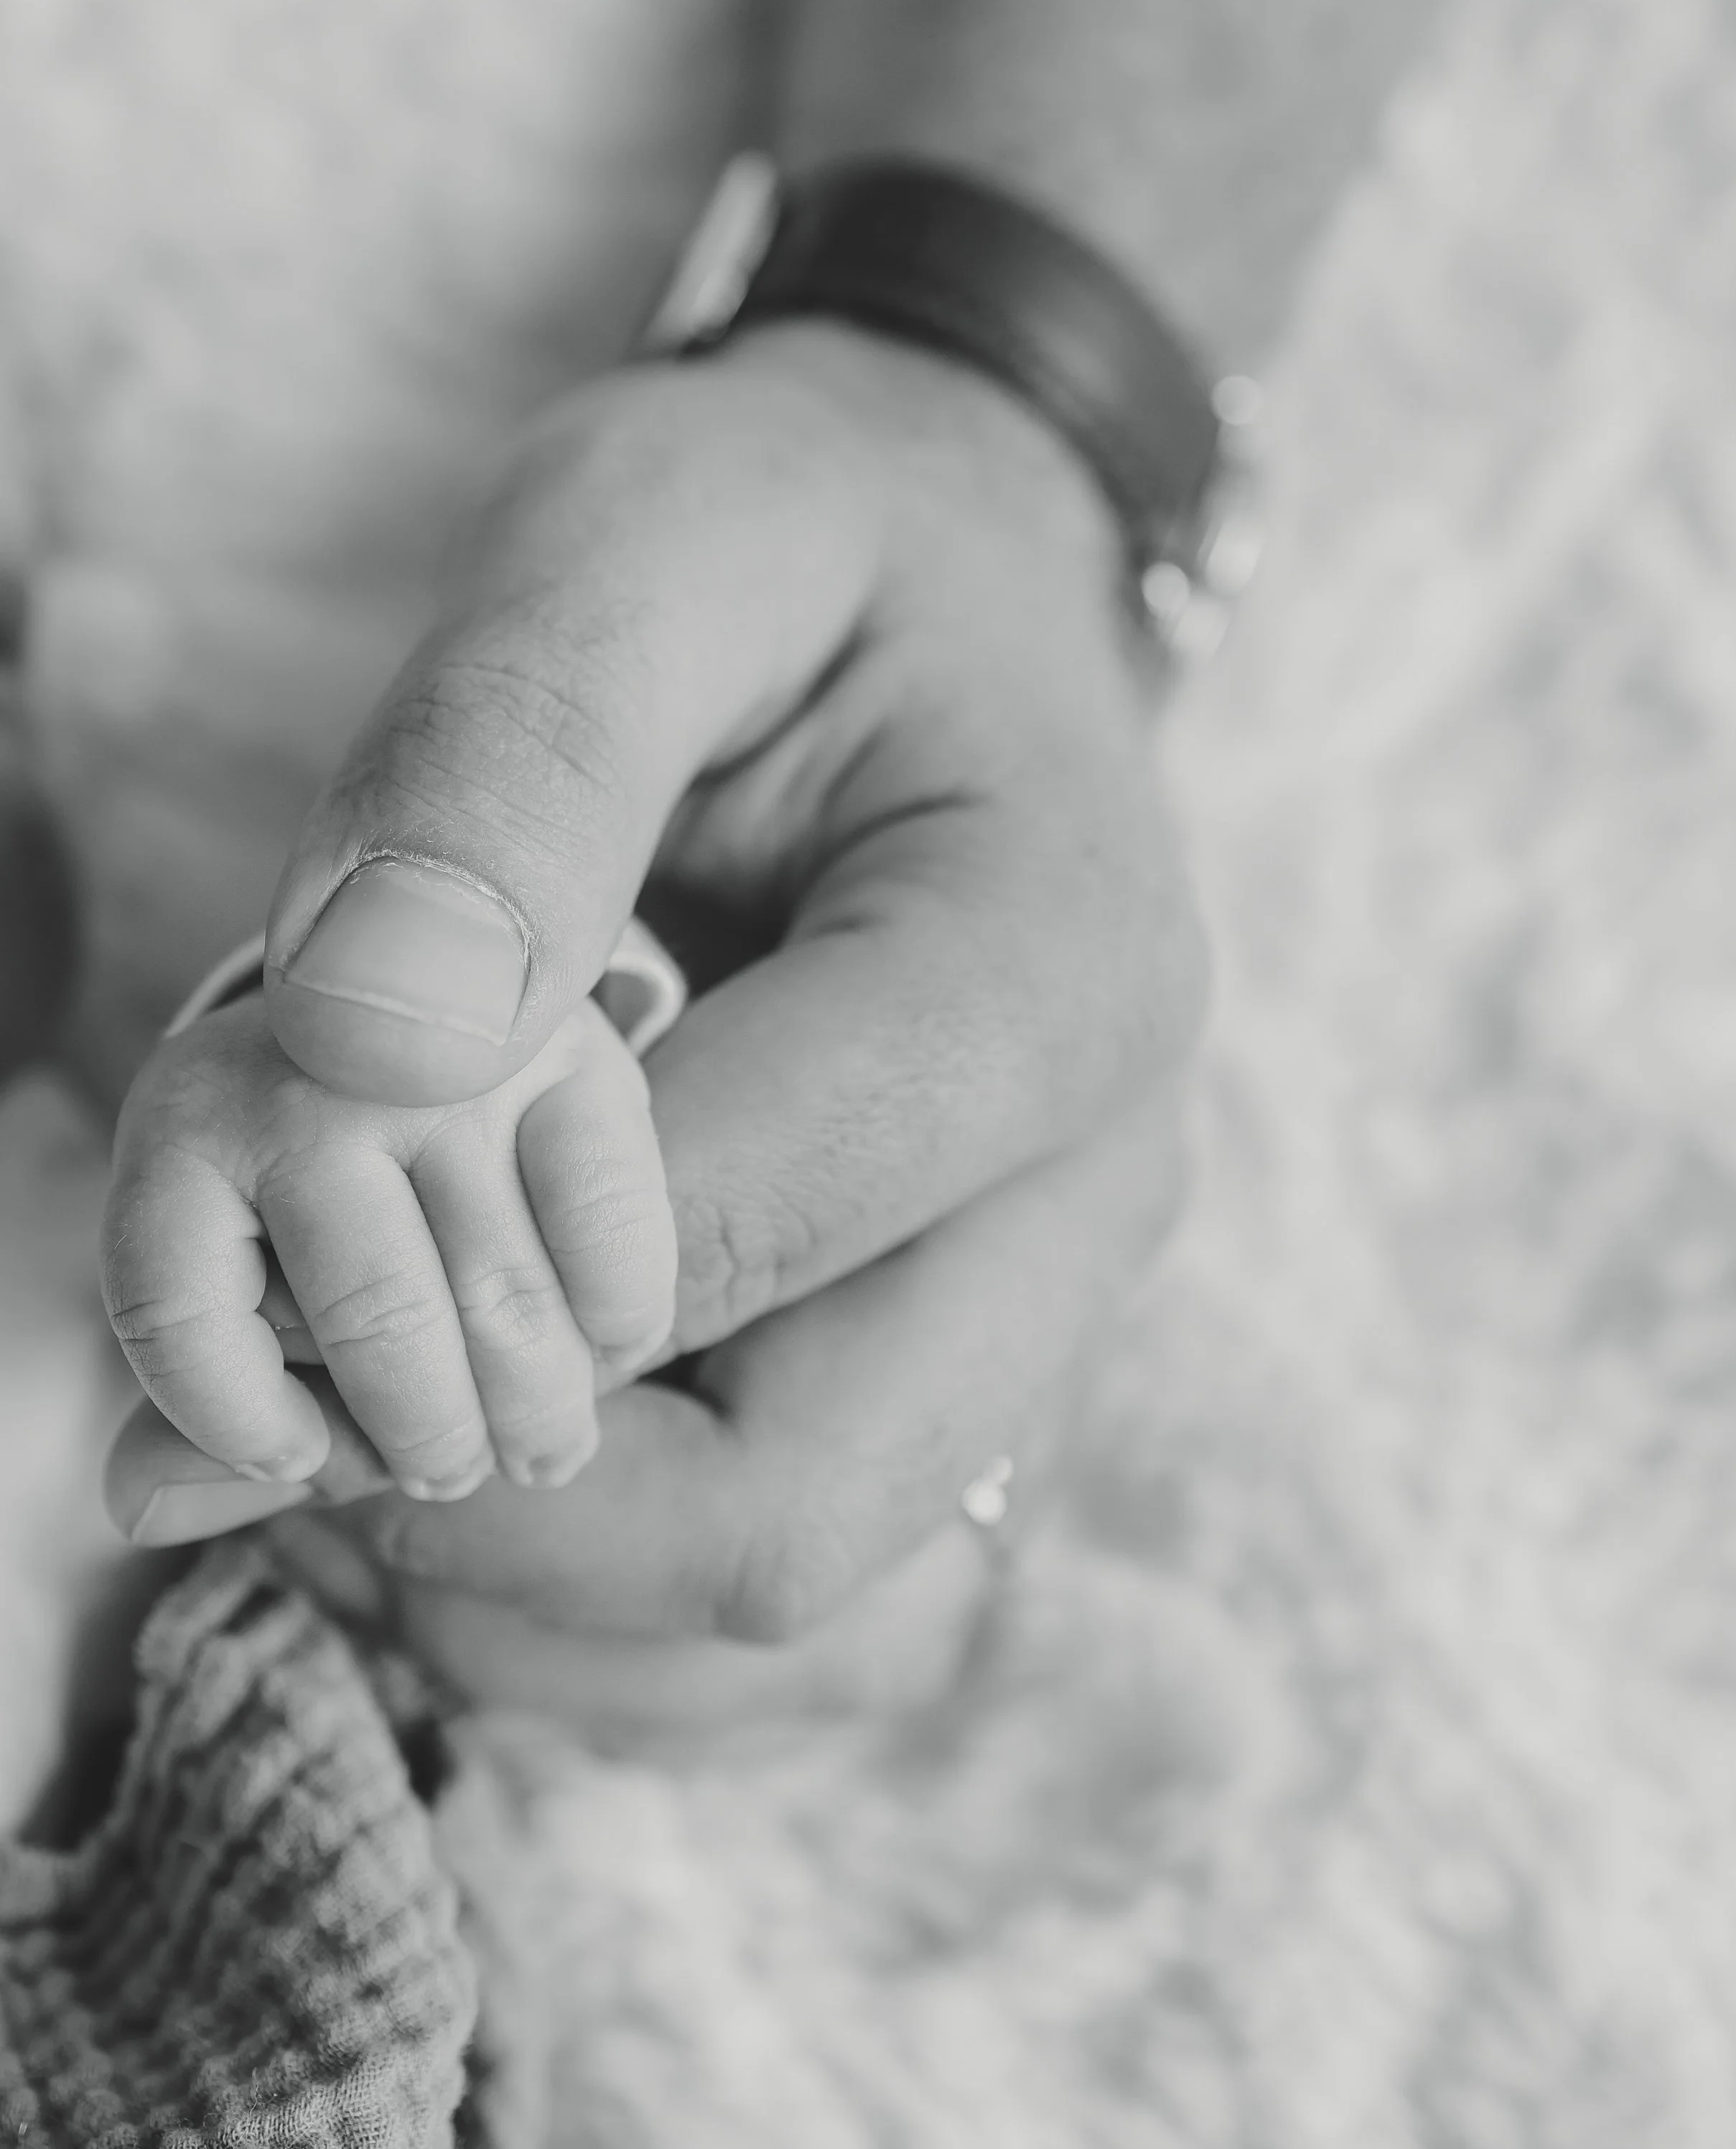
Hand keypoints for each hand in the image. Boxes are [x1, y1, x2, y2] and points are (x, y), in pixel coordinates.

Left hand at [104, 990, 674, 1511]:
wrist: (420, 1002)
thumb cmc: (313, 1187)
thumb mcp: (235, 1266)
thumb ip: (211, 1395)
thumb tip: (138, 1511)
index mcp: (184, 1127)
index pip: (177, 1315)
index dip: (237, 1424)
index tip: (296, 1457)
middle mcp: (309, 1077)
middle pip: (375, 1320)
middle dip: (431, 1439)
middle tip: (455, 1475)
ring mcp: (448, 1060)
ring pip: (500, 1292)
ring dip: (534, 1408)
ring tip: (541, 1454)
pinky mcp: (571, 1051)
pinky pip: (605, 1223)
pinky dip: (620, 1315)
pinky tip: (617, 1349)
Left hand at [108, 320, 1200, 1720]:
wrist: (950, 581)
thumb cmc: (798, 541)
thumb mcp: (651, 538)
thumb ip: (513, 756)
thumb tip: (362, 1039)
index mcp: (1059, 979)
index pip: (738, 1240)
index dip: (443, 1276)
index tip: (224, 1212)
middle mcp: (1098, 1191)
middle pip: (789, 1519)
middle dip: (470, 1496)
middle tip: (252, 1382)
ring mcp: (1043, 1311)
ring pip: (777, 1609)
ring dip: (500, 1571)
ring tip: (327, 1391)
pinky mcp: (969, 1375)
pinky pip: (784, 1610)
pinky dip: (580, 1594)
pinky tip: (443, 1439)